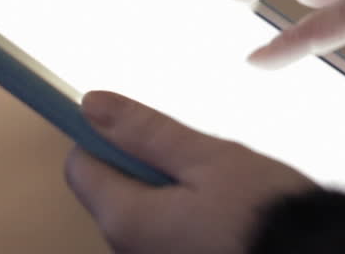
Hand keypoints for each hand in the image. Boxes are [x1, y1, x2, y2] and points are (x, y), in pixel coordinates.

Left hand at [65, 91, 315, 253]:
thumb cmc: (264, 213)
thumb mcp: (207, 157)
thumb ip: (146, 131)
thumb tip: (92, 105)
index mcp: (125, 218)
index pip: (80, 165)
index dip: (106, 136)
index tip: (143, 125)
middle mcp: (128, 249)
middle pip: (113, 189)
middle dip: (147, 164)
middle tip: (199, 157)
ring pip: (144, 210)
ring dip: (171, 189)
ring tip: (221, 185)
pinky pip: (168, 231)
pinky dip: (187, 214)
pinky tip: (226, 210)